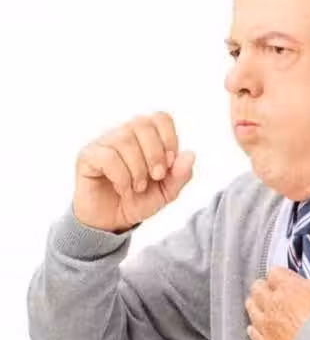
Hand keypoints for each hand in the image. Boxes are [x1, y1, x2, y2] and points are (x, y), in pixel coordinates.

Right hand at [73, 111, 195, 232]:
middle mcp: (124, 134)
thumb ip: (181, 175)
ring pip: (125, 140)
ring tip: (138, 187)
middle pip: (143, 124)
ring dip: (138, 169)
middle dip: (155, 154)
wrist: (112, 222)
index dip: (169, 139)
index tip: (170, 163)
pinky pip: (108, 157)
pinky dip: (122, 177)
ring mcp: (104, 143)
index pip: (160, 118)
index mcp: (146, 137)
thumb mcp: (167, 192)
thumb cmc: (138, 201)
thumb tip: (190, 154)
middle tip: (157, 177)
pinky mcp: (88, 156)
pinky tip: (123, 189)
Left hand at [245, 226, 309, 339]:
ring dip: (259, 305)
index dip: (283, 275)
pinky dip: (257, 328)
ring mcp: (267, 326)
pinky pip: (252, 332)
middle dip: (267, 288)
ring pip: (252, 308)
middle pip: (258, 288)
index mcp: (287, 286)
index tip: (292, 280)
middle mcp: (272, 304)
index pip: (274, 272)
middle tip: (281, 292)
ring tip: (271, 307)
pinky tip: (266, 329)